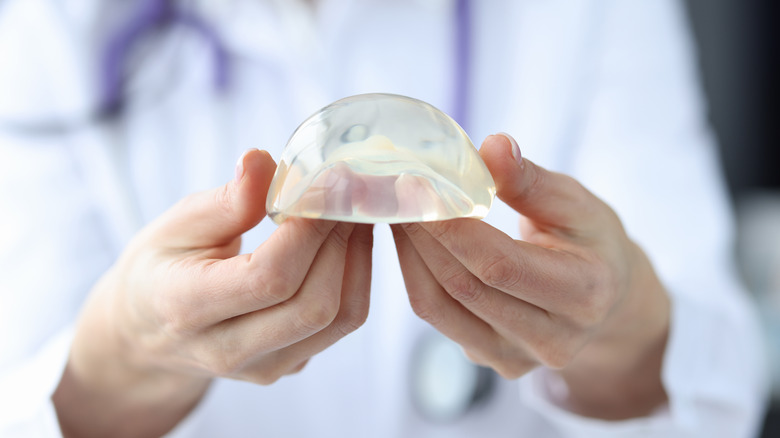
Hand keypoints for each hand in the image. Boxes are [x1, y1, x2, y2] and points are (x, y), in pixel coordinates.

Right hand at [53, 149, 373, 437]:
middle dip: (340, 241)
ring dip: (357, 258)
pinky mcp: (290, 364)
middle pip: (313, 305)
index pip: (269, 277)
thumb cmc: (162, 267)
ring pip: (339, 318)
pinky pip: (342, 325)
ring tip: (351, 212)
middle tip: (347, 192)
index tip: (324, 184)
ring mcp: (265, 366)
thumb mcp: (176, 224)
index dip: (308, 230)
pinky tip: (346, 240)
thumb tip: (265, 161)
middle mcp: (228, 350)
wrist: (148, 330)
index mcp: (186, 307)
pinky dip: (355, 276)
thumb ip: (226, 200)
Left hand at [392, 134, 669, 419]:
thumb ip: (532, 181)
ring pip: (439, 307)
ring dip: (409, 255)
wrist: (606, 300)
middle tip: (394, 192)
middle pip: (463, 286)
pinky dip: (415, 275)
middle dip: (421, 235)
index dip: (451, 227)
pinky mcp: (491, 360)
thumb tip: (491, 146)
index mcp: (584, 294)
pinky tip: (409, 241)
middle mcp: (551, 340)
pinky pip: (438, 317)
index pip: (499, 264)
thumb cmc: (591, 241)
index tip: (417, 186)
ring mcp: (517, 358)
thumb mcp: (577, 204)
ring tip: (397, 211)